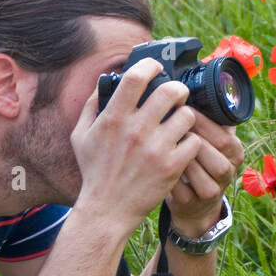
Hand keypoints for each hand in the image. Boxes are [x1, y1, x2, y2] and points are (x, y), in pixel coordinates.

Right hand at [70, 58, 204, 233]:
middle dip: (178, 89)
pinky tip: (182, 146)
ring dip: (186, 116)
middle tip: (177, 96)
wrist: (106, 210)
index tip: (157, 67)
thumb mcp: (81, 136)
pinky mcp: (172, 166)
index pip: (136, 77)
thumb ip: (92, 105)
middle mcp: (135, 130)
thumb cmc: (94, 171)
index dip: (151, 65)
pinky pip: (194, 141)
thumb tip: (106, 81)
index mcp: (113, 118)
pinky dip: (191, 142)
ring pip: (187, 115)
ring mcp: (156, 148)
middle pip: (171, 90)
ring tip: (180, 123)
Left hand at [165, 111, 244, 237]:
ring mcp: (211, 190)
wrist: (196, 205)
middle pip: (213, 151)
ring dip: (176, 153)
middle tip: (166, 122)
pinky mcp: (192, 204)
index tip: (181, 107)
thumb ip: (213, 120)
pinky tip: (153, 162)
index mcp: (234, 151)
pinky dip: (164, 172)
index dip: (201, 121)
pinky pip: (177, 186)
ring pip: (195, 169)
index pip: (223, 135)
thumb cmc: (200, 163)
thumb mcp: (213, 143)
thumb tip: (204, 89)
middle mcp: (228, 171)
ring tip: (159, 141)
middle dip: (188, 135)